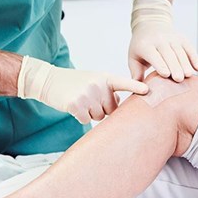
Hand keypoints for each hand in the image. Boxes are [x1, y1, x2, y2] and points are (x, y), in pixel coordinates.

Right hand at [17, 56, 149, 123]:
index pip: (123, 83)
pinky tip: (73, 106)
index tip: (148, 90)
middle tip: (89, 98)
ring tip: (80, 100)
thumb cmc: (75, 83)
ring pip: (99, 117)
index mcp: (105, 77)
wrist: (49, 81)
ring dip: (91, 113)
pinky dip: (80, 116)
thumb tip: (119, 108)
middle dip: (103, 109)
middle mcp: (97, 85)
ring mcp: (87, 94)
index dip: (136, 87)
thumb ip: (108, 91)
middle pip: (111, 110)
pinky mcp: (76, 104)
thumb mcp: (94, 81)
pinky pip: (86, 120)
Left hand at [128, 0, 197, 80]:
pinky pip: (189, 48)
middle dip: (174, 66)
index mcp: (145, 45)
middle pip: (169, 54)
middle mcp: (159, 39)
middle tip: (179, 79)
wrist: (150, 24)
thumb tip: (139, 91)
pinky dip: (194, 57)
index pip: (153, 55)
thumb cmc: (141, 46)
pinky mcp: (182, 38)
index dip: (160, 64)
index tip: (166, 74)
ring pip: (180, 51)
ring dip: (185, 63)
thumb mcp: (134, 57)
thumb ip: (136, 73)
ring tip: (188, 75)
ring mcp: (172, 38)